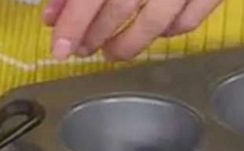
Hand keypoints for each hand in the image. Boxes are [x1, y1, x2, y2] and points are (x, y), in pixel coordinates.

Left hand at [43, 0, 223, 60]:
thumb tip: (55, 12)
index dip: (74, 22)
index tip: (60, 47)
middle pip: (121, 6)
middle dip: (95, 34)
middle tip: (80, 49)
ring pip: (156, 23)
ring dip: (128, 44)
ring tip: (111, 51)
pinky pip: (189, 20)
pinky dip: (168, 33)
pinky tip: (153, 34)